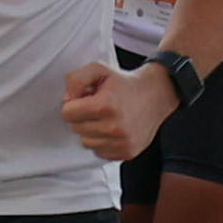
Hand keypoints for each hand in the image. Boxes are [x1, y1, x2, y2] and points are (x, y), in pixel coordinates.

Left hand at [59, 60, 174, 162]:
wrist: (155, 96)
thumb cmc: (125, 83)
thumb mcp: (99, 69)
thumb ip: (76, 79)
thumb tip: (67, 100)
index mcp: (105, 105)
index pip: (68, 113)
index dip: (73, 104)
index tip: (84, 99)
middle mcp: (114, 127)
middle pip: (75, 128)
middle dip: (81, 117)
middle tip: (95, 107)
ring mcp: (122, 142)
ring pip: (86, 142)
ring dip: (90, 131)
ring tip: (104, 118)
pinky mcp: (127, 153)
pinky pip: (100, 152)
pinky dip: (101, 142)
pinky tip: (111, 129)